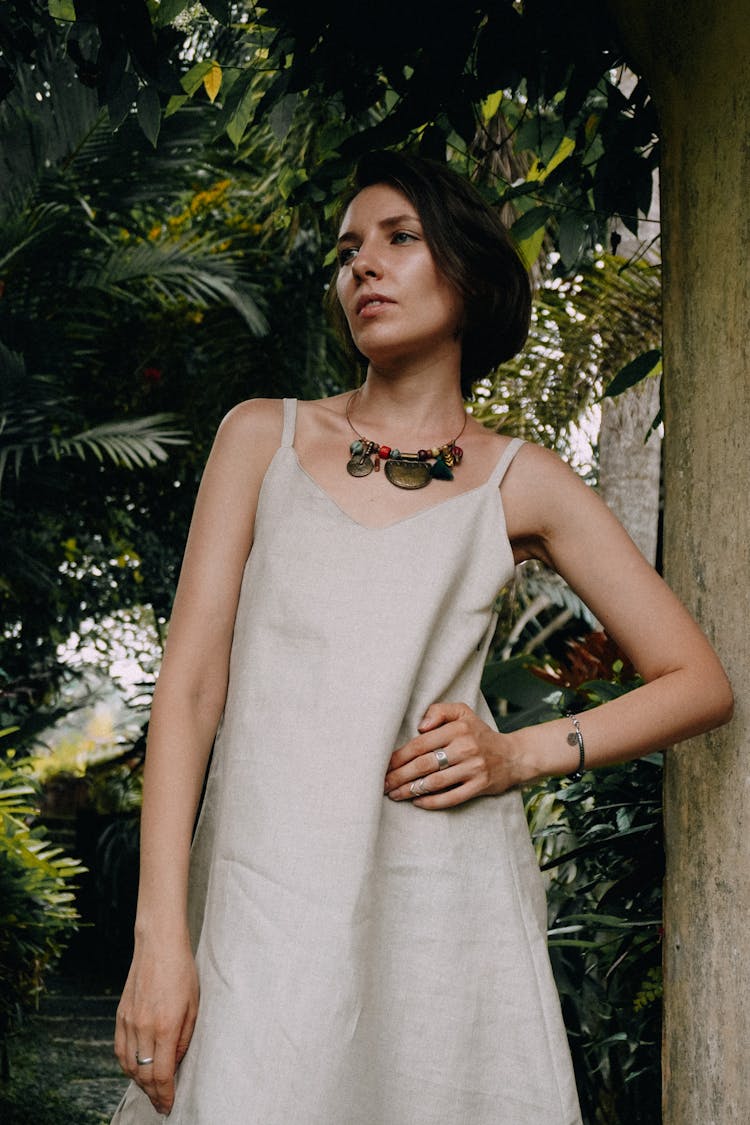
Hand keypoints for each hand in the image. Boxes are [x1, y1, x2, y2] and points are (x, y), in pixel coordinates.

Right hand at [115, 936, 198, 1114]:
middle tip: (161, 1103)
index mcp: (166, 1026)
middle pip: (144, 1074)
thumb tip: (174, 1063)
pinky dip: (127, 1065)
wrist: (158, 944)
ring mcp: (129, 1021)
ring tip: (151, 1089)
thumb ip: (184, 1038)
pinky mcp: (121, 1014)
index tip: (169, 1106)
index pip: (162, 1074)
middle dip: (153, 1094)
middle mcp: (144, 1027)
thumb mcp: (194, 1005)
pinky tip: (136, 1069)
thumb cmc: (182, 972)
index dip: (165, 1095)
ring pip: (129, 1065)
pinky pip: (120, 1049)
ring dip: (139, 1082)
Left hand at [384, 701, 523, 808]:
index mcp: (458, 728)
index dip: (399, 757)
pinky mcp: (480, 786)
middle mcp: (466, 747)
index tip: (384, 766)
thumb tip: (420, 726)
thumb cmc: (479, 734)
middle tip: (383, 785)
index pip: (421, 744)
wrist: (513, 756)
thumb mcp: (463, 713)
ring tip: (395, 795)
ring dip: (411, 791)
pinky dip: (432, 802)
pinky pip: (452, 797)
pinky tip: (418, 803)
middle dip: (400, 777)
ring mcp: (474, 768)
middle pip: (424, 765)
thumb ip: (439, 711)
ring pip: (435, 782)